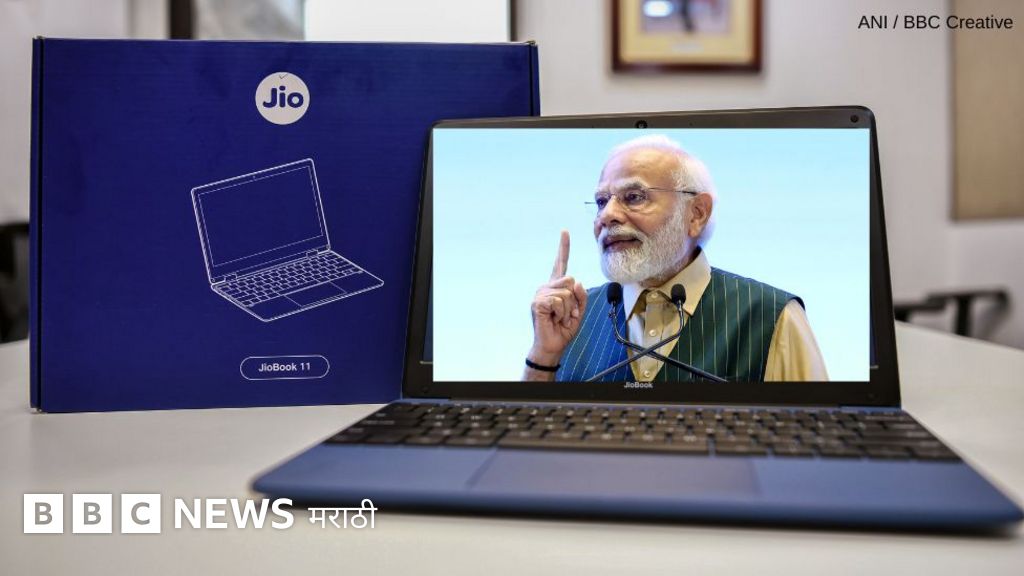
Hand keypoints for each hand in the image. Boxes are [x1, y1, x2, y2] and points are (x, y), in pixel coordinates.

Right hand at [528, 230, 587, 366]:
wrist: (552, 346)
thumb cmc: (563, 329)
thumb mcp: (579, 312)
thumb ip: (581, 296)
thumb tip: (576, 281)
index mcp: (556, 287)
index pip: (561, 264)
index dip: (563, 248)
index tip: (564, 231)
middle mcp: (547, 287)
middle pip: (570, 281)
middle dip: (574, 301)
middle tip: (565, 314)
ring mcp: (540, 294)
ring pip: (566, 293)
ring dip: (568, 310)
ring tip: (559, 318)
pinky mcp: (538, 302)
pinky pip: (559, 301)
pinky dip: (562, 313)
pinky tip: (554, 319)